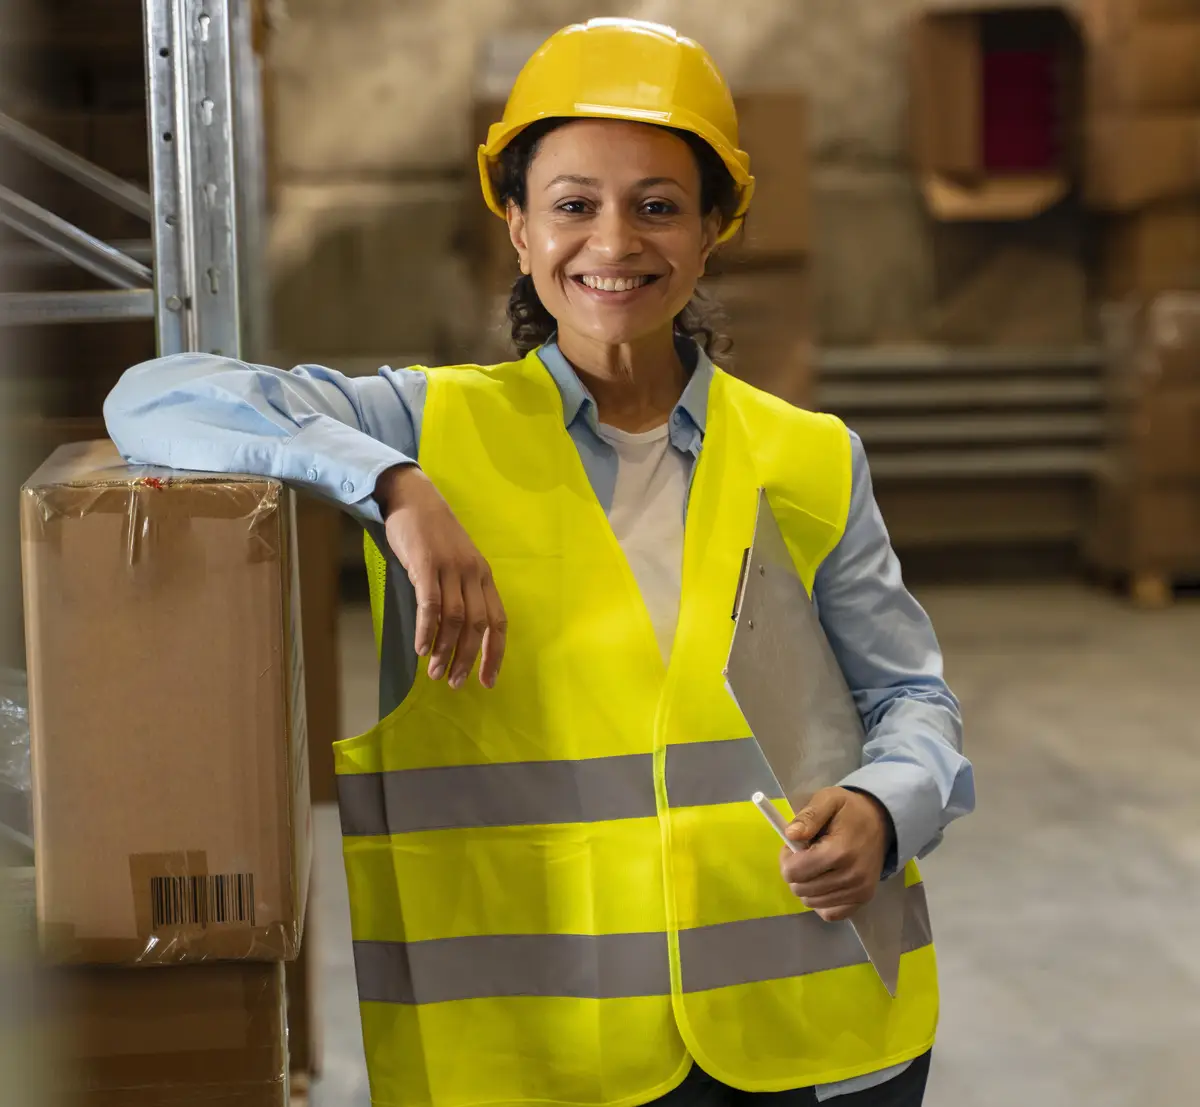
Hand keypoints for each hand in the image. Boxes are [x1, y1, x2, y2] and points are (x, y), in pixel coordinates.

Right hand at [375, 465, 506, 689]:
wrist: (413, 499)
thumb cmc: (433, 536)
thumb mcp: (457, 563)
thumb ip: (462, 592)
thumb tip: (459, 634)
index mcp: (484, 576)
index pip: (498, 621)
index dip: (495, 654)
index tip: (487, 681)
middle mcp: (472, 573)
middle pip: (477, 625)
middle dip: (468, 658)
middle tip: (455, 683)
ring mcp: (450, 568)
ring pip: (455, 619)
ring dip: (446, 650)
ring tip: (435, 673)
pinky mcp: (426, 564)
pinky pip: (430, 604)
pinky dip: (427, 630)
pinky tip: (421, 649)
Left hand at [779, 787, 891, 922]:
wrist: (881, 821)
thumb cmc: (850, 810)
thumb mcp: (828, 799)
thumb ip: (809, 816)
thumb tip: (790, 835)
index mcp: (839, 851)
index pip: (794, 872)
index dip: (787, 858)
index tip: (795, 846)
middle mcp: (851, 877)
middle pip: (800, 889)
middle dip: (795, 872)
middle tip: (805, 854)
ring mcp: (859, 891)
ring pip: (811, 902)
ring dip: (807, 886)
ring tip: (817, 865)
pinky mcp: (863, 900)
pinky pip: (830, 914)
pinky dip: (821, 901)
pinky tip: (824, 882)